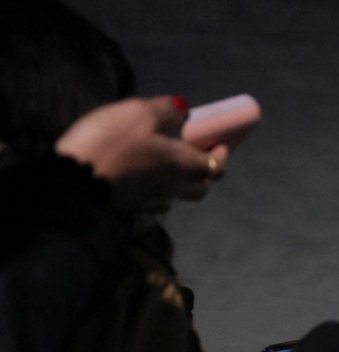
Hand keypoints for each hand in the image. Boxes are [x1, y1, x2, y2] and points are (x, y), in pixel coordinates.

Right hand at [55, 96, 228, 213]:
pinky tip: (144, 178)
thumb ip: (165, 111)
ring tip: (167, 164)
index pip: (216, 166)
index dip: (222, 154)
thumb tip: (184, 110)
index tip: (221, 142)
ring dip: (180, 183)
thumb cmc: (111, 143)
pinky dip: (158, 190)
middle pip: (201, 187)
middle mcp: (173, 189)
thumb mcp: (138, 114)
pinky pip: (155, 201)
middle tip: (197, 154)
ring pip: (177, 196)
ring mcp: (152, 202)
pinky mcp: (131, 208)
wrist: (72, 181)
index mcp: (182, 166)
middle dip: (206, 173)